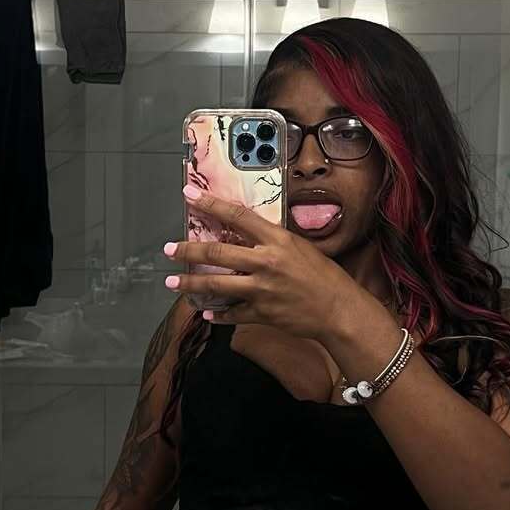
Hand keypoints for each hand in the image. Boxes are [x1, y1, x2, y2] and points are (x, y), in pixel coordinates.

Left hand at [163, 185, 360, 340]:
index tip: (189, 195)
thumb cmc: (325, 277)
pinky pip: (232, 313)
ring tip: (173, 281)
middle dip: (188, 250)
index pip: (237, 216)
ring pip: (216, 284)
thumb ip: (272, 242)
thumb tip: (248, 236)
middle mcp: (265, 262)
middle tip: (169, 249)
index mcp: (276, 240)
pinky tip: (207, 313)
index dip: (210, 204)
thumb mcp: (300, 248)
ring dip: (191, 283)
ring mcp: (261, 290)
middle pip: (217, 252)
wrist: (339, 310)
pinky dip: (218, 314)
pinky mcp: (262, 313)